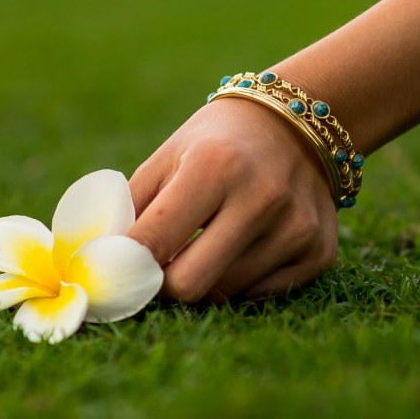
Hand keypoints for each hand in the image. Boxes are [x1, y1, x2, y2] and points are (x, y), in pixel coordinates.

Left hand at [127, 97, 338, 301]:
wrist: (298, 124)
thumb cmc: (219, 141)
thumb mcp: (169, 156)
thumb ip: (131, 208)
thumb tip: (99, 264)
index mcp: (214, 167)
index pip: (153, 243)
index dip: (124, 265)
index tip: (112, 271)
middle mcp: (262, 198)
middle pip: (190, 286)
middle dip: (165, 282)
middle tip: (161, 264)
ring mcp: (296, 228)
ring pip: (225, 294)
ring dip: (208, 276)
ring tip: (214, 239)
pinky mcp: (320, 251)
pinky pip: (262, 294)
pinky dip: (245, 278)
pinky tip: (250, 242)